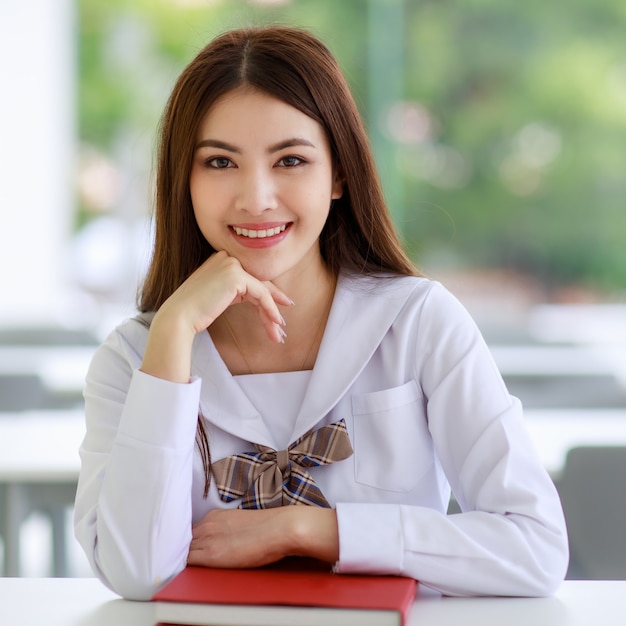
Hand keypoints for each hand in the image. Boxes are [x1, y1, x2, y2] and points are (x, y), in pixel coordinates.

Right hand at [160, 250, 291, 341]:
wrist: (180, 316)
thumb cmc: (196, 312)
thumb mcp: (221, 296)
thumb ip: (237, 291)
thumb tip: (262, 299)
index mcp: (222, 260)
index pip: (251, 277)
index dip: (267, 294)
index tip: (277, 311)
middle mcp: (227, 257)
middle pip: (258, 282)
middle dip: (273, 305)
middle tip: (281, 324)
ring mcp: (232, 264)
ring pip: (262, 290)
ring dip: (272, 313)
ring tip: (278, 333)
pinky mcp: (236, 275)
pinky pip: (261, 293)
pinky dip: (270, 309)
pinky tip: (275, 322)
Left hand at [187, 507, 338, 568]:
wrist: (279, 528)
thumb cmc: (268, 527)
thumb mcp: (240, 523)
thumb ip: (226, 529)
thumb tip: (224, 540)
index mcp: (214, 516)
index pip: (192, 531)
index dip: (190, 542)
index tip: (192, 550)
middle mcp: (207, 524)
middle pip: (184, 539)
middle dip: (184, 549)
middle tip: (186, 560)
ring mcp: (207, 538)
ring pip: (183, 550)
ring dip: (183, 557)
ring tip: (186, 566)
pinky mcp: (211, 554)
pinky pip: (187, 560)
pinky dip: (185, 565)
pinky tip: (189, 570)